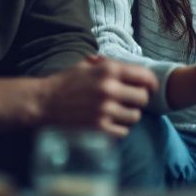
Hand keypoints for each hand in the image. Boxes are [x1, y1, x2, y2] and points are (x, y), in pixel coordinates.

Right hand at [38, 56, 156, 137]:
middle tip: (131, 101)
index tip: (150, 87)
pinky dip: (119, 128)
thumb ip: (108, 64)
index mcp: (109, 70)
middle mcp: (110, 89)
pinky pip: (123, 131)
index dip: (151, 82)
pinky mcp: (99, 128)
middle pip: (143, 98)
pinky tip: (110, 122)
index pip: (145, 76)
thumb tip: (129, 66)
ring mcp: (105, 110)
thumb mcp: (86, 65)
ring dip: (129, 115)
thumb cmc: (66, 82)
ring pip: (135, 116)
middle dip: (139, 99)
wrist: (44, 102)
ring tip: (119, 112)